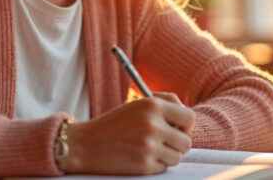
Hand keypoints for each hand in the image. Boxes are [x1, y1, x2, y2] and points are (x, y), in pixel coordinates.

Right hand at [60, 94, 194, 174]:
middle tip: (164, 144)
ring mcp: (149, 146)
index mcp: (153, 105)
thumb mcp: (136, 106)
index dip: (186, 126)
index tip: (178, 130)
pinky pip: (163, 168)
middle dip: (177, 145)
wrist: (84, 145)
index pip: (189, 117)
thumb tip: (186, 118)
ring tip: (148, 150)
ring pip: (176, 157)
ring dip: (166, 156)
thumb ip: (163, 105)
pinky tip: (137, 158)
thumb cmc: (113, 125)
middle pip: (186, 142)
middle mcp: (153, 124)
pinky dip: (154, 165)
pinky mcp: (144, 165)